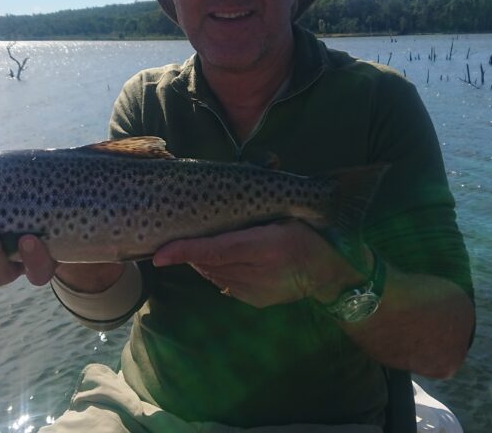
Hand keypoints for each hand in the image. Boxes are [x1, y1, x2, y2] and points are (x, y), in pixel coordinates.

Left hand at [152, 220, 365, 307]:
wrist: (332, 272)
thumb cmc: (310, 232)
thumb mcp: (286, 214)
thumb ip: (258, 205)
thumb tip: (228, 190)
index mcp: (266, 246)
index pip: (215, 250)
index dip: (185, 252)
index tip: (159, 255)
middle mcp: (259, 273)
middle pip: (210, 263)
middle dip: (193, 250)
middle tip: (186, 231)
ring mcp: (256, 291)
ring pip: (214, 274)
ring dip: (205, 260)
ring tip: (210, 243)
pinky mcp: (255, 300)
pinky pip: (224, 283)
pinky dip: (219, 270)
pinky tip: (227, 259)